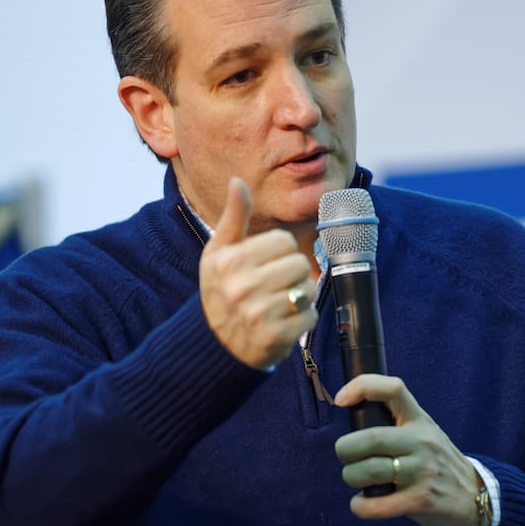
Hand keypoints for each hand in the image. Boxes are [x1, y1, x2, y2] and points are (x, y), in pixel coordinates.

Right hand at [198, 177, 316, 369]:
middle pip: (300, 263)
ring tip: (279, 305)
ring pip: (308, 290)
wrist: (215, 344)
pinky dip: (302, 321)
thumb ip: (233, 217)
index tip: (264, 266)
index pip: (284, 241)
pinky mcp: (274, 337)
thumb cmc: (221, 290)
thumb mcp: (218, 252)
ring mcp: (258, 313)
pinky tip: (283, 324)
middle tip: (274, 288)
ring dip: (300, 298)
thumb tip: (237, 181)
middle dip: (293, 275)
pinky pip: (310, 317)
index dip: (279, 253)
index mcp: (230, 261)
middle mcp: (242, 286)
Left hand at [334, 374, 485, 525]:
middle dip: (344, 449)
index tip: (341, 400)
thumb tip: (352, 421)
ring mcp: (423, 471)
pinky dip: (360, 506)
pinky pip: (377, 505)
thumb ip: (396, 425)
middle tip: (344, 456)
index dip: (362, 387)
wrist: (477, 496)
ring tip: (356, 480)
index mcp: (419, 420)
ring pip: (369, 471)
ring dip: (351, 477)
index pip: (393, 388)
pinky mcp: (421, 500)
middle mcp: (422, 441)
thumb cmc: (438, 463)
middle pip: (370, 438)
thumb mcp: (425, 434)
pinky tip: (362, 503)